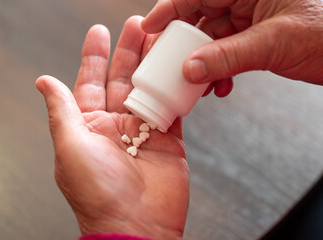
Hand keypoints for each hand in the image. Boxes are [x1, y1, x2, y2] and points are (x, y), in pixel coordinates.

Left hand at [36, 16, 188, 239]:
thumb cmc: (98, 194)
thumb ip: (62, 111)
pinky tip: (177, 70)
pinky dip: (176, 89)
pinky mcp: (168, 140)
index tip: (99, 32)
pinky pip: (173, 108)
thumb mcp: (70, 147)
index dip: (94, 56)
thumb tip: (44, 81)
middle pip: (123, 80)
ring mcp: (143, 132)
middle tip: (137, 26)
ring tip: (158, 40)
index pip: (90, 82)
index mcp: (89, 126)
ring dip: (153, 65)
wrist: (135, 226)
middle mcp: (116, 126)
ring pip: (148, 89)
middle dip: (128, 52)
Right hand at [142, 0, 322, 94]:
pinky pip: (227, 52)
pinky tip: (220, 85)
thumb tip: (190, 68)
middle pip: (201, 17)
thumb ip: (228, 56)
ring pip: (212, 39)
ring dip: (203, 63)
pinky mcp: (256, 37)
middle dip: (185, 44)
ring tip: (197, 83)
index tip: (149, 27)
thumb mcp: (273, 43)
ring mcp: (251, 18)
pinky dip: (220, 70)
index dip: (169, 9)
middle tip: (170, 63)